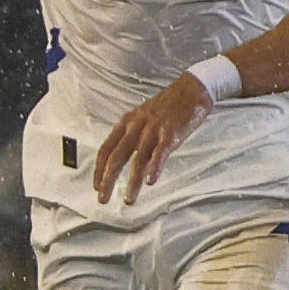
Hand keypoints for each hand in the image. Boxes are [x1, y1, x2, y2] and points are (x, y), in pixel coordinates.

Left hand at [94, 72, 214, 204]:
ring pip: (138, 160)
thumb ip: (138, 141)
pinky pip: (160, 153)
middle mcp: (136, 127)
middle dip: (108, 180)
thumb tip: (135, 166)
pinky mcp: (171, 134)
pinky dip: (154, 168)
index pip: (106, 149)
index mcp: (127, 123)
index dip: (99, 169)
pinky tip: (151, 181)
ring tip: (129, 199)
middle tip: (103, 199)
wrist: (191, 90)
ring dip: (132, 182)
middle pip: (116, 157)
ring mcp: (153, 130)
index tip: (97, 186)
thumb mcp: (145, 120)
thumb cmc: (169, 107)